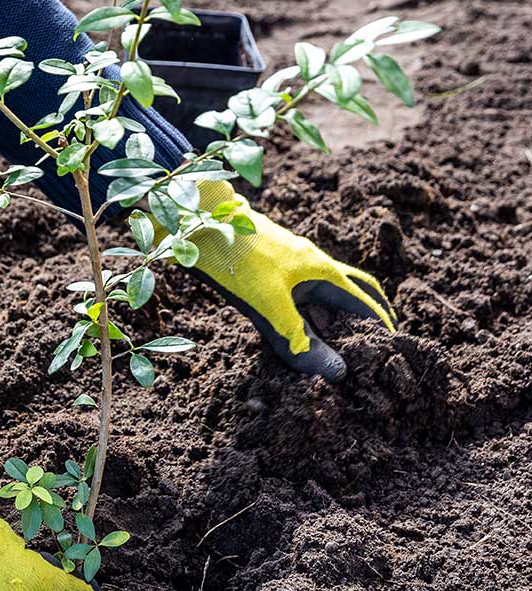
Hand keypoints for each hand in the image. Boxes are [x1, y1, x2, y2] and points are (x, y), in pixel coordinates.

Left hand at [187, 181, 395, 380]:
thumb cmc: (235, 259)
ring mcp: (291, 261)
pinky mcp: (271, 263)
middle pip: (353, 289)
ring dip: (336, 313)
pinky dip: (310, 308)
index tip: (392, 349)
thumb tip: (335, 372)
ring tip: (343, 338)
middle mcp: (312, 264)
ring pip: (324, 290)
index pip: (364, 303)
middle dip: (369, 313)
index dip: (379, 326)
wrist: (198, 219)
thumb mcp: (267, 304)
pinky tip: (300, 322)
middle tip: (380, 338)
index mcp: (322, 272)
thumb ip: (299, 338)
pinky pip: (301, 289)